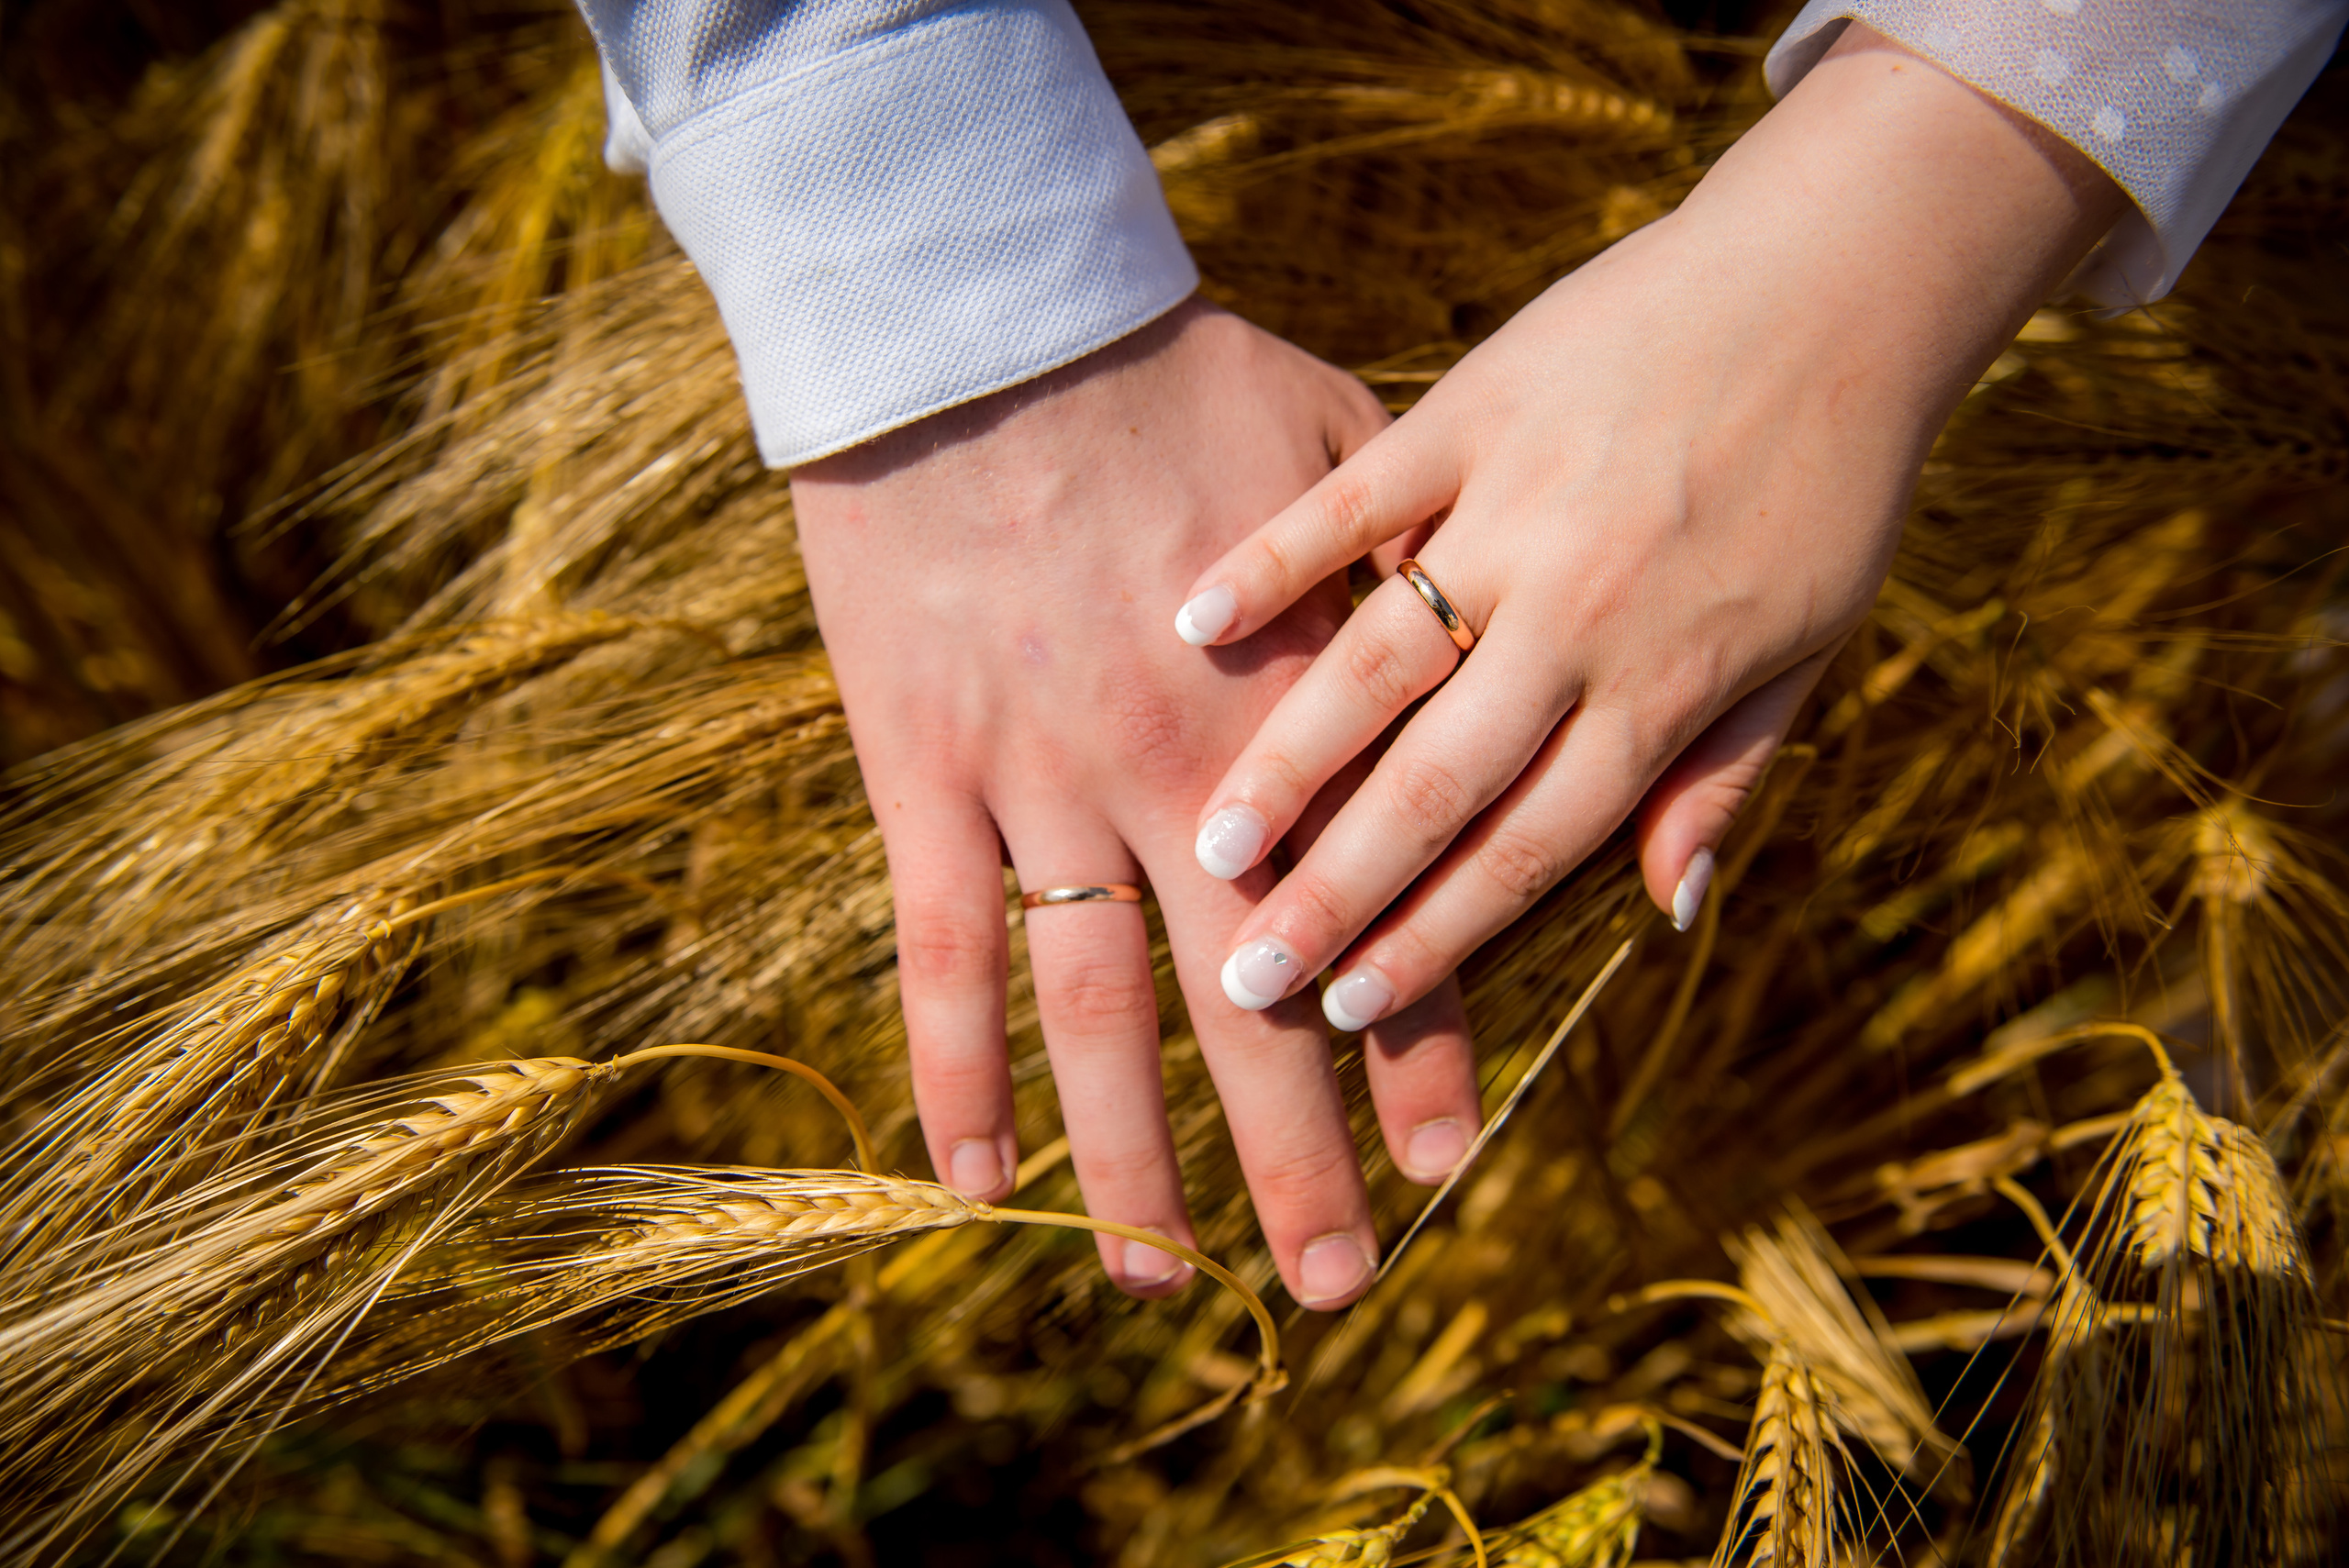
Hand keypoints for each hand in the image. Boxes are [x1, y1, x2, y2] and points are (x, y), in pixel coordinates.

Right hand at [792, 299, 1469, 1309]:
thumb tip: (1495, 647)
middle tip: (1336, 1285)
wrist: (981, 317)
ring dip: (1131, 1159)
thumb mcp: (1344, 454)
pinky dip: (951, 1071)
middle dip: (1296, 1158)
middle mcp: (1184, 776)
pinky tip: (972, 1181)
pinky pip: (941, 948)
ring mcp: (1044, 781)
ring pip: (1095, 1014)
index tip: (1453, 1160)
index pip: (1384, 916)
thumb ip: (1413, 582)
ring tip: (1165, 1278)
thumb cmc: (1175, 371)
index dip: (1419, 1045)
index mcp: (1301, 708)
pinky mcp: (925, 768)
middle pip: (1249, 1003)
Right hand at [1173, 28, 2124, 1031]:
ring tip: (1214, 844)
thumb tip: (1670, 912)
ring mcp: (1516, 510)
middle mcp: (1578, 615)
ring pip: (1381, 659)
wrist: (1840, 279)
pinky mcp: (1472, 412)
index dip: (1438, 938)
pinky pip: (1355, 499)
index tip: (1355, 1008)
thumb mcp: (1807, 644)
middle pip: (1440, 781)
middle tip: (1250, 971)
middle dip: (1340, 890)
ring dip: (1293, 759)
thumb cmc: (1828, 479)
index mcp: (1661, 685)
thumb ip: (1724, 777)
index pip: (1530, 846)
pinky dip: (1274, 558)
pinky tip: (1197, 623)